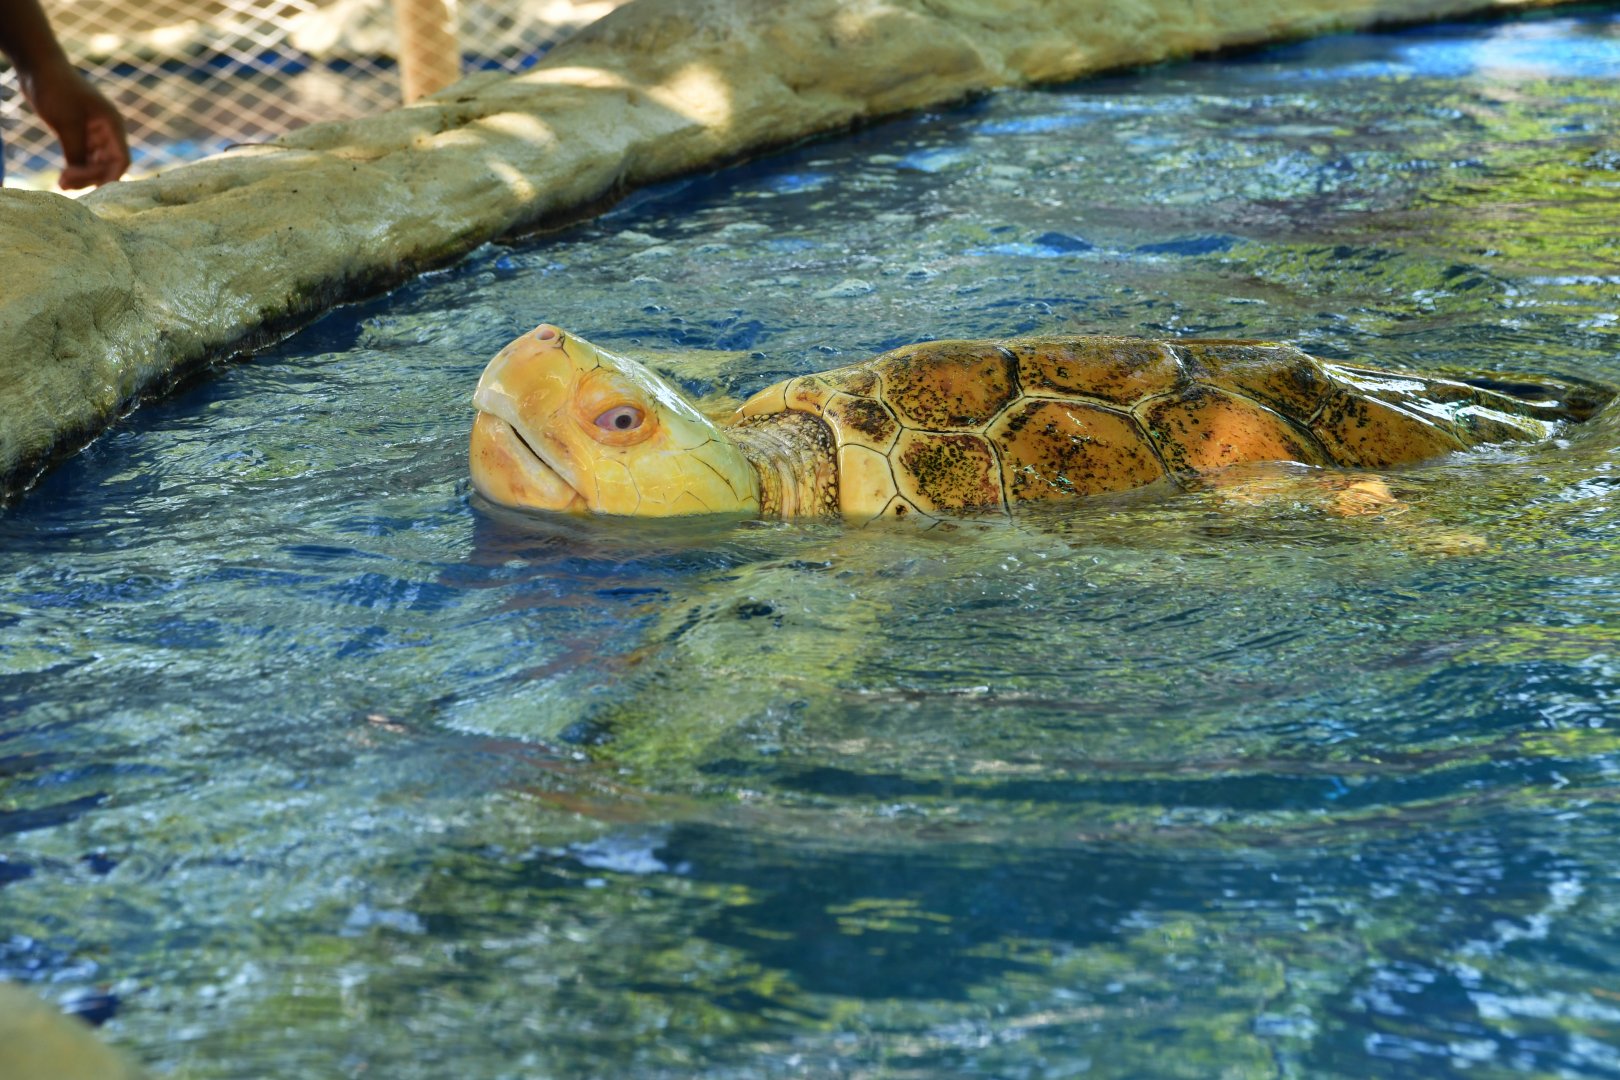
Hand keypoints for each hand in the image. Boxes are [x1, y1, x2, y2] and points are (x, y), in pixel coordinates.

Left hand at [19, 57, 129, 187]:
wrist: (37, 67)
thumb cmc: (56, 89)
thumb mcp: (67, 122)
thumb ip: (77, 151)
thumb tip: (81, 178)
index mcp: (112, 125)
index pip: (121, 159)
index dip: (111, 176)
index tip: (94, 189)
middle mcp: (106, 132)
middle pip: (108, 165)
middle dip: (90, 177)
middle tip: (65, 183)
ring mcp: (92, 134)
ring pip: (94, 164)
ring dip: (81, 176)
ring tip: (61, 183)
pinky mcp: (78, 135)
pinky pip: (81, 158)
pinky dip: (74, 169)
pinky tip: (62, 177)